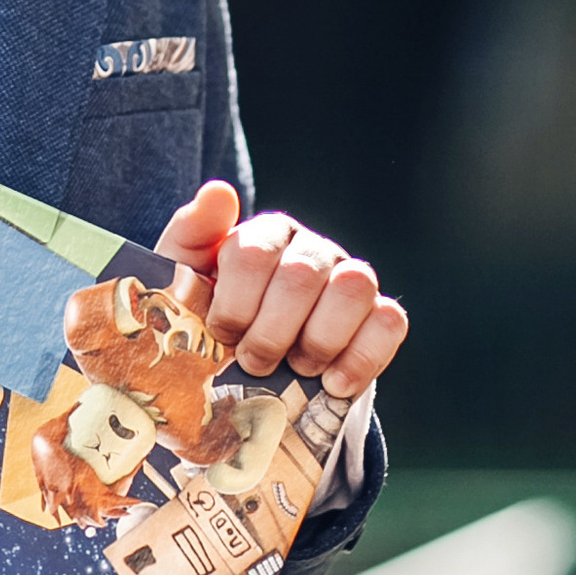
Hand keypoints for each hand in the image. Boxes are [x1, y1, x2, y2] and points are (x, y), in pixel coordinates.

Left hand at [155, 180, 407, 394]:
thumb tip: (221, 191)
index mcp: (267, 234)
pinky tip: (332, 383)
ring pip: (352, 288)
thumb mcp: (186, 279)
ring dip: (317, 341)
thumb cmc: (216, 319)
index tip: (222, 333)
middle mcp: (313, 249)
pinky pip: (389, 322)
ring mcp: (352, 279)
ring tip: (295, 368)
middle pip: (301, 276)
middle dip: (271, 332)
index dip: (235, 303)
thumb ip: (192, 232)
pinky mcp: (381, 315)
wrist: (249, 369)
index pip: (253, 252)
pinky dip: (360, 357)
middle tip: (254, 362)